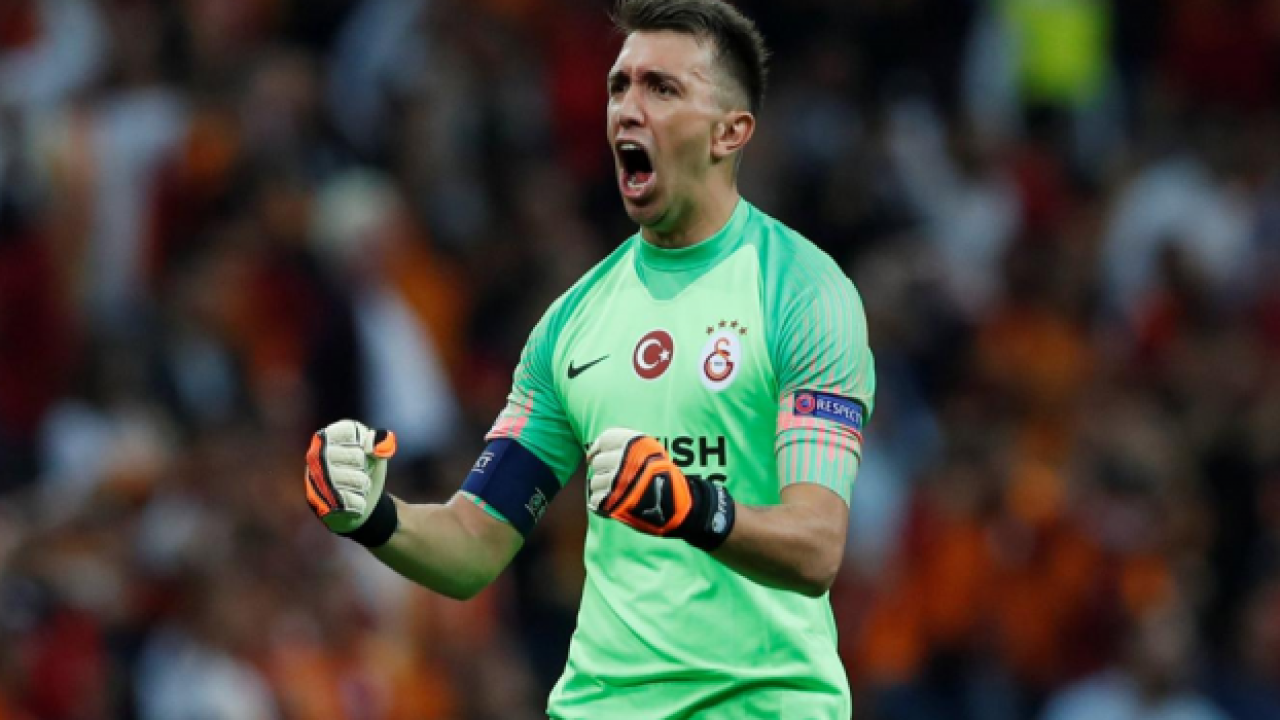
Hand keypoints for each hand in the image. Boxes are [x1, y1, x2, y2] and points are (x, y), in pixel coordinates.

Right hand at [305, 420, 397, 540]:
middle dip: (366, 467)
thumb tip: (374, 442)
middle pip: (357, 456)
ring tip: (357, 487)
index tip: (364, 450)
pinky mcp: (321, 504)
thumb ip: (378, 443)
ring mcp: (316, 480)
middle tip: (361, 472)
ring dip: (364, 486)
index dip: (364, 441)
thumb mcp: (375, 453)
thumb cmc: (366, 471)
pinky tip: (351, 502)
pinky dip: (360, 503)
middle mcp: (315, 456)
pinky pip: (353, 501)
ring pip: (357, 480)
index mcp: (325, 438)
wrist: (361, 503)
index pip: (349, 429)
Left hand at [586, 428, 734, 550]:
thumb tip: (596, 449)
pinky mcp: (610, 501)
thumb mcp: (652, 451)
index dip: (597, 448)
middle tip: (617, 479)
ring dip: (603, 488)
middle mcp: (621, 459)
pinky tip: (614, 503)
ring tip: (619, 493)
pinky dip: (602, 504)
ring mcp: (614, 481)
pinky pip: (595, 500)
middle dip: (604, 470)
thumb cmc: (665, 478)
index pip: (604, 439)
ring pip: (595, 482)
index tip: (595, 455)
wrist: (676, 506)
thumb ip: (628, 446)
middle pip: (597, 462)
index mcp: (632, 444)